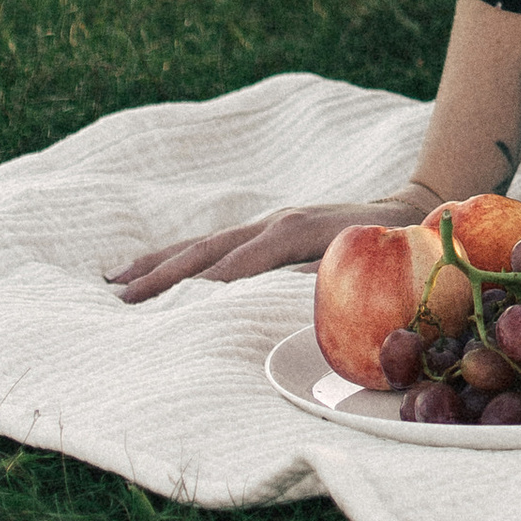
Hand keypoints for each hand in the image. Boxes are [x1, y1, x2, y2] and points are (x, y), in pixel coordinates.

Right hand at [108, 186, 429, 303]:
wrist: (405, 211)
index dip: (207, 285)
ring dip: (159, 262)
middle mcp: (275, 223)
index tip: (169, 309)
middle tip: (121, 299)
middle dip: (165, 275)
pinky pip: (212, 243)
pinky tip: (146, 267)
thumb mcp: (362, 264)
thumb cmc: (387, 248)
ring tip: (115, 279)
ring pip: (202, 244)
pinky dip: (177, 255)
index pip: (242, 262)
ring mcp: (266, 223)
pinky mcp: (263, 230)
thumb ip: (325, 281)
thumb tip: (290, 303)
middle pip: (209, 250)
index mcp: (297, 232)